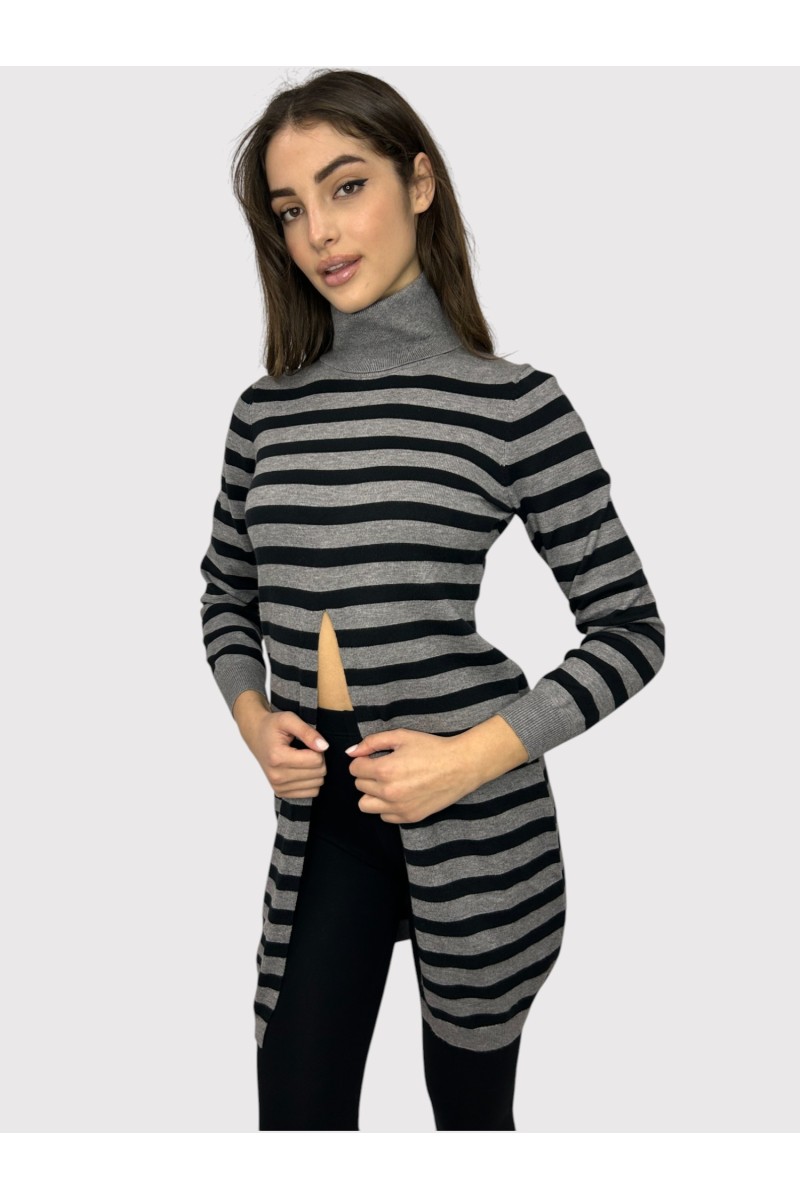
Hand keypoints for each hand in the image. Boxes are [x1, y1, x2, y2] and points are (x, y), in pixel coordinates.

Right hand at [238, 705, 330, 799]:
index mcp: (278, 757)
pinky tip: (301, 770)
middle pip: (319, 773)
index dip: (318, 748)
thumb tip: (324, 747)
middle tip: (306, 749)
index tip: (308, 742)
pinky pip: (311, 792)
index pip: (316, 760)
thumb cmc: (272, 726)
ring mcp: (279, 786)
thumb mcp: (289, 719)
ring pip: (317, 784)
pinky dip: (311, 781)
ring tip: (302, 758)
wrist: (257, 735)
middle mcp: (277, 776)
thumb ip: (307, 732)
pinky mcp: (281, 792)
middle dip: (318, 759)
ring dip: (315, 770)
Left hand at [344, 728, 478, 823]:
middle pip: (359, 786)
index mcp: (385, 770)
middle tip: (385, 768)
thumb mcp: (401, 736)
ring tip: (387, 784)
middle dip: (368, 775)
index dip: (363, 760)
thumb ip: (372, 742)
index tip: (375, 758)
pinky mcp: (409, 817)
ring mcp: (399, 808)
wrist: (460, 766)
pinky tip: (399, 794)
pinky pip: (384, 816)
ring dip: (372, 793)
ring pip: (365, 805)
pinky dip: (386, 806)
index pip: (354, 769)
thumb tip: (351, 752)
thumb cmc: (432, 748)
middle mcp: (389, 792)